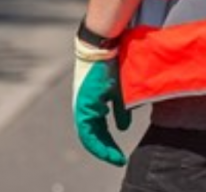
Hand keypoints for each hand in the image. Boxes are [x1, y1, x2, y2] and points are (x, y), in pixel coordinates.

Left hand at [72, 38, 130, 165]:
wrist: (102, 45)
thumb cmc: (112, 65)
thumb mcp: (119, 92)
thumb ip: (120, 109)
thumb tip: (122, 127)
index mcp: (92, 103)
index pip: (97, 129)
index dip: (107, 144)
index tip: (119, 156)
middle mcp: (85, 105)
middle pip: (93, 134)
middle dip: (106, 149)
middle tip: (118, 160)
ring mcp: (83, 103)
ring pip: (89, 134)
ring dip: (102, 148)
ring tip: (115, 158)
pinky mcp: (84, 101)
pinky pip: (87, 128)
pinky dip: (96, 141)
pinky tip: (106, 149)